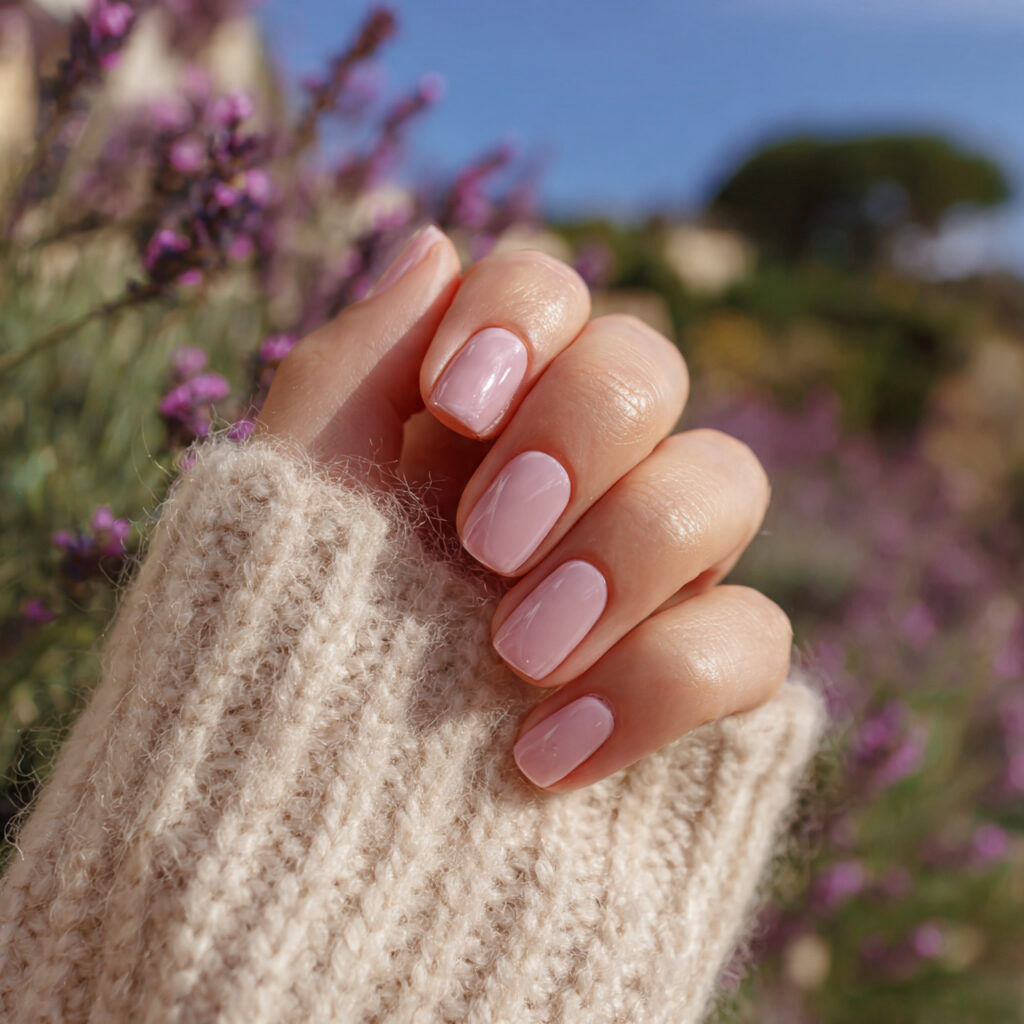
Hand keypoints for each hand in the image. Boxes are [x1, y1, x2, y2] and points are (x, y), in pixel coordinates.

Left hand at [257, 225, 791, 790]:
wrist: (298, 862)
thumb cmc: (272, 671)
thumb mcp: (284, 512)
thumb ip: (350, 368)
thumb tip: (432, 245)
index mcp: (477, 426)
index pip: (548, 295)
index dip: (522, 319)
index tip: (453, 404)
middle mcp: (575, 479)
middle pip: (649, 368)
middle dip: (579, 437)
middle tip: (489, 544)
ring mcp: (645, 577)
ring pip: (724, 482)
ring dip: (629, 551)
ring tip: (514, 656)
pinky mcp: (695, 681)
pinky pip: (754, 639)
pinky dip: (664, 684)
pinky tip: (547, 757)